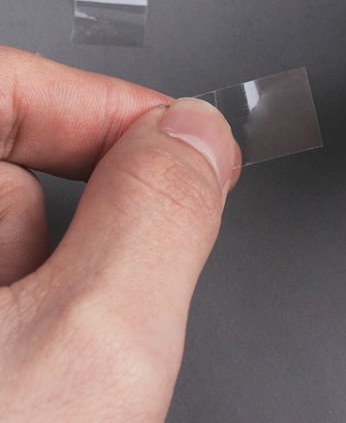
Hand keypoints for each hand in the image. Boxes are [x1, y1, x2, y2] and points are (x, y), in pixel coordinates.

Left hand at [0, 47, 240, 421]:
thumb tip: (198, 134)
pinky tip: (35, 390)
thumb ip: (160, 216)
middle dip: (90, 219)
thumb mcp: (93, 344)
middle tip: (106, 301)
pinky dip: (30, 327)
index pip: (8, 82)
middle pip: (11, 163)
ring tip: (55, 380)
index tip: (176, 147)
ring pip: (7, 240)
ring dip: (58, 291)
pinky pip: (3, 296)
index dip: (103, 105)